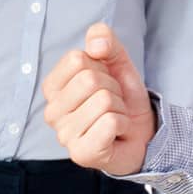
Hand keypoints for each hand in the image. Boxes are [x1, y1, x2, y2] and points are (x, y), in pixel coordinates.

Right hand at [42, 23, 155, 174]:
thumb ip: (105, 40)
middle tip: (113, 101)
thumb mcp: (117, 59)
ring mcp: (64, 135)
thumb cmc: (122, 96)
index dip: (101, 66)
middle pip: (89, 80)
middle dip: (113, 87)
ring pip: (103, 101)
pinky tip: (116, 133)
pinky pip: (110, 122)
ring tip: (114, 117)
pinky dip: (122, 123)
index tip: (104, 81)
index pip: (76, 58)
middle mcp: (51, 112)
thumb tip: (95, 45)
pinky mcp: (81, 153)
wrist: (141, 130)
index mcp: (53, 87)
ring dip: (119, 107)